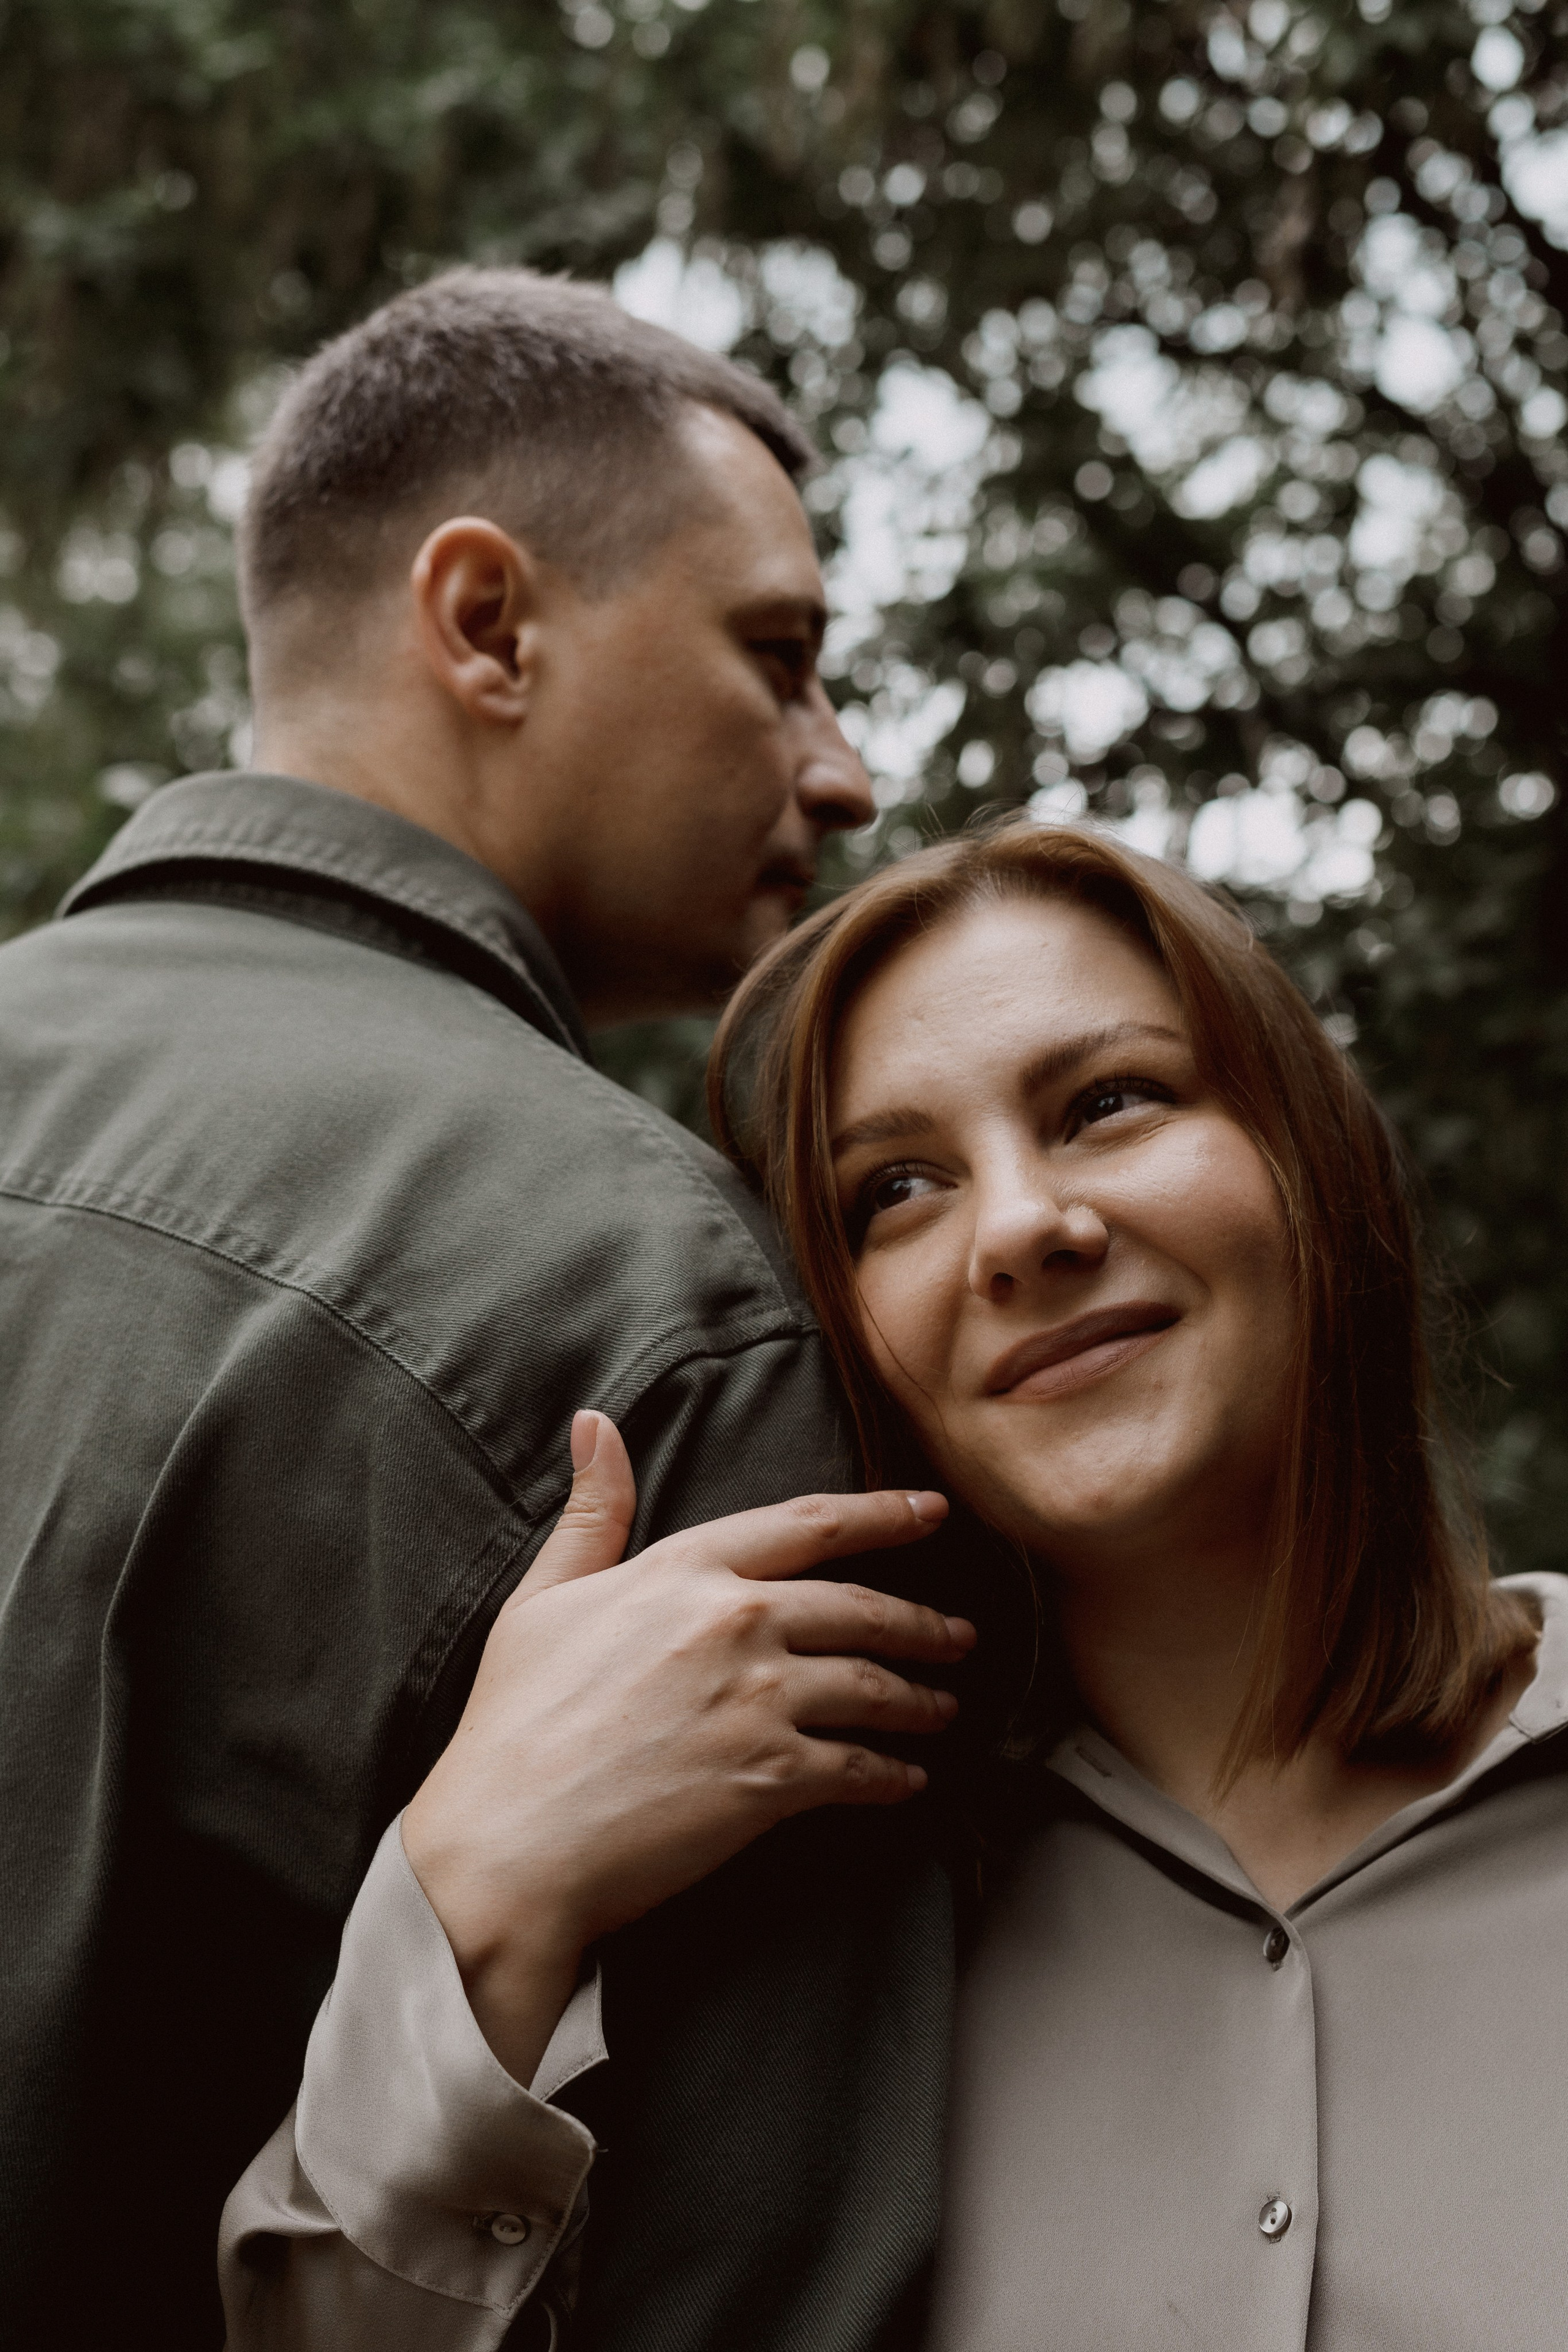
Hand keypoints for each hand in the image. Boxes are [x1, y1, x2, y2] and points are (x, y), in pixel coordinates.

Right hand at [402, 1410, 971, 2082]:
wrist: (510, 1842)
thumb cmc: (515, 1722)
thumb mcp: (544, 1597)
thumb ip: (592, 1512)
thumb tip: (595, 1424)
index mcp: (684, 1571)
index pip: (809, 1525)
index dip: (882, 1514)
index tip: (930, 1511)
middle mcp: (735, 1623)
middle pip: (862, 1607)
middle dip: (923, 1622)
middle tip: (960, 1635)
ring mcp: (759, 1702)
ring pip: (873, 1688)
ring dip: (920, 1699)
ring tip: (943, 1707)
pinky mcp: (772, 1780)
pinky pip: (859, 1769)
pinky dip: (893, 1775)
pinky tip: (907, 1780)